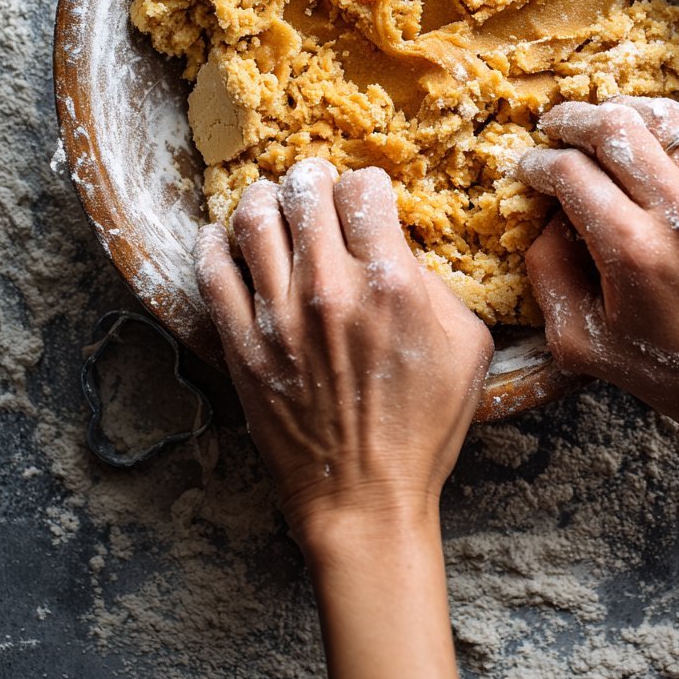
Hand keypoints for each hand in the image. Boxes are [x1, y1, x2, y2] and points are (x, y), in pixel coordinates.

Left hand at [194, 159, 492, 547]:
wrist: (364, 499)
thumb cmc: (424, 429)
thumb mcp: (466, 348)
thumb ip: (437, 286)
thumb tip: (400, 251)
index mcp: (390, 283)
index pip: (364, 190)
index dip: (365, 184)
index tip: (363, 197)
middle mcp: (329, 289)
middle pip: (305, 191)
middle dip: (311, 178)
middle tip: (314, 186)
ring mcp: (278, 317)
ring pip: (253, 219)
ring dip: (262, 197)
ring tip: (269, 201)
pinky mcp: (242, 346)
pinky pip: (212, 272)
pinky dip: (213, 242)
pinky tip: (221, 237)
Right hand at [517, 97, 678, 476]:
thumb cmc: (665, 368)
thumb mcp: (579, 340)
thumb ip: (546, 272)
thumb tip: (545, 213)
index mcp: (633, 252)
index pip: (570, 173)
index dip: (539, 164)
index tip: (531, 168)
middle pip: (613, 128)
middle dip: (573, 121)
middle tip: (557, 128)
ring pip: (664, 117)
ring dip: (625, 114)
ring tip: (608, 127)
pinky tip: (667, 139)